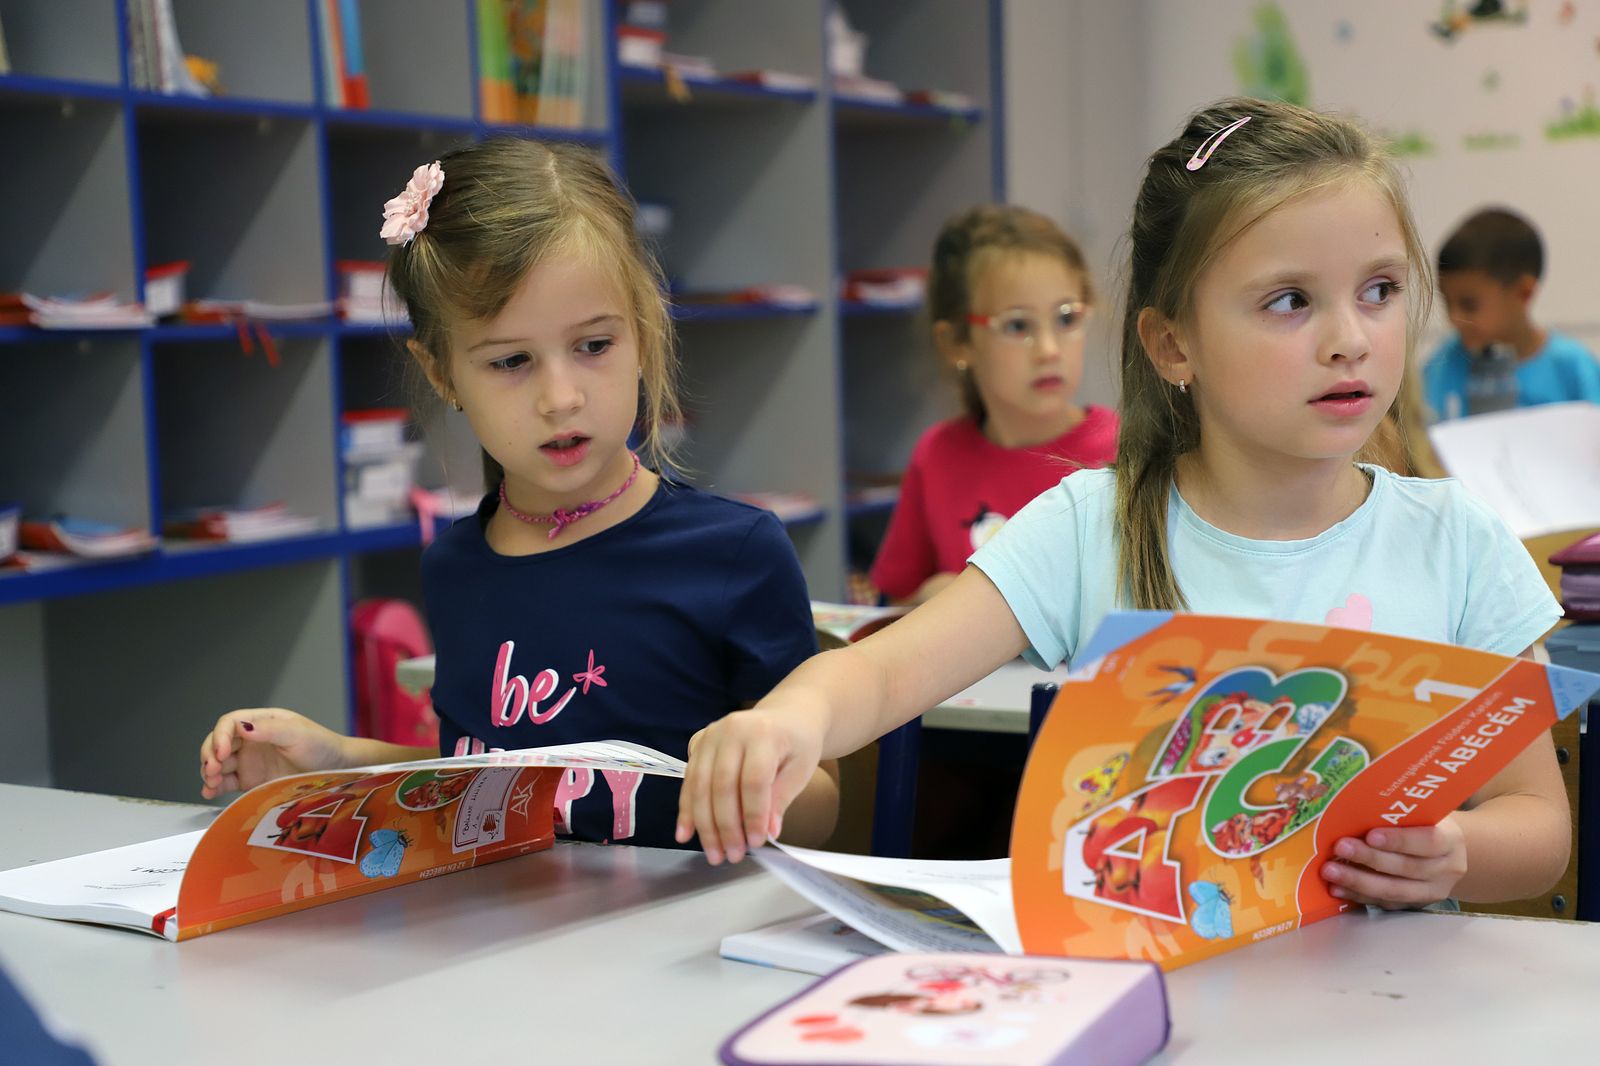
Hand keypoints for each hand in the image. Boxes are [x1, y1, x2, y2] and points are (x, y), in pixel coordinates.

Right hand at [198, 708, 352, 799]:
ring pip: (218, 763)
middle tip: (212, 769)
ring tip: (211, 783)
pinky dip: (214, 786)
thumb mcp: (298, 734)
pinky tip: (210, 791)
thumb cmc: (322, 745)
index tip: (220, 751)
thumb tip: (243, 726)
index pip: (230, 723)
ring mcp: (250, 760)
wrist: (336, 770)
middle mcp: (252, 739)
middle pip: (218, 742)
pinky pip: (226, 782)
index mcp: (262, 721)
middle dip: (209, 754)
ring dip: (209, 771)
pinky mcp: (251, 780)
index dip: (219, 736)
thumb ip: (270, 729)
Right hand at [674, 707, 824, 864]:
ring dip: (704, 824)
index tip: (756, 842)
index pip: (754, 780)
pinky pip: (689, 780)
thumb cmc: (798, 744)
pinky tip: (687, 834)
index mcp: (763, 733)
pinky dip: (687, 809)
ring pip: (700, 785)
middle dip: (725, 826)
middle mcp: (732, 729)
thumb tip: (767, 832)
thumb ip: (781, 799)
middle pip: (722, 784)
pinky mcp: (699, 742)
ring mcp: (711, 734)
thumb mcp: (801, 770)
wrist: (788, 716)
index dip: (753, 814)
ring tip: (713, 853)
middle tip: (731, 855)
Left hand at [1320, 816, 1467, 909]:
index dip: (1399, 840)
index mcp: (1450, 841)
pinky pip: (1386, 903)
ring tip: (1330, 871)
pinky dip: (1359, 896)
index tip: (1370, 835)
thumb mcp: (1423, 814)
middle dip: (1370, 859)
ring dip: (1358, 882)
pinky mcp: (1415, 905)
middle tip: (1339, 848)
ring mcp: (1431, 892)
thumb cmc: (1426, 824)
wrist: (1449, 853)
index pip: (1428, 841)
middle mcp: (1446, 870)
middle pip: (1407, 868)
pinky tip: (1337, 888)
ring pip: (1394, 891)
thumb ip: (1400, 814)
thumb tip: (1354, 808)